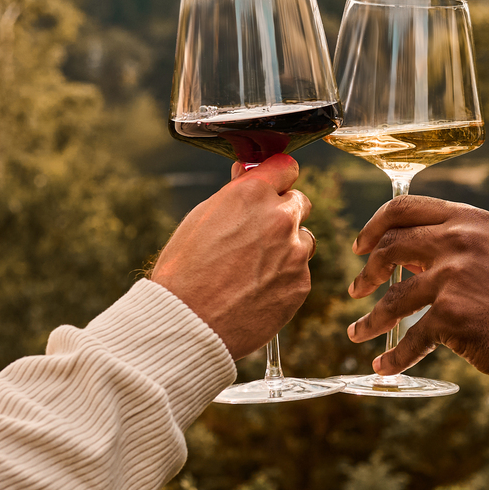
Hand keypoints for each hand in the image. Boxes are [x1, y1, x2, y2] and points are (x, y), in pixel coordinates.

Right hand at [148, 155, 314, 357]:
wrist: (189, 324)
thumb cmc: (184, 271)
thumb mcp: (200, 219)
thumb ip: (234, 194)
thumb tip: (247, 173)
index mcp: (252, 194)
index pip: (286, 166)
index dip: (277, 177)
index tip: (273, 185)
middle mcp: (280, 218)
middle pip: (299, 201)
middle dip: (283, 212)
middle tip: (258, 233)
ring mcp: (295, 252)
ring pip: (304, 239)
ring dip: (288, 247)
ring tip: (254, 268)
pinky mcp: (301, 283)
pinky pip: (300, 272)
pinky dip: (285, 278)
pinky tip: (257, 289)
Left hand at [345, 196, 488, 396]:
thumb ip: (456, 246)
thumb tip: (408, 256)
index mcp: (470, 220)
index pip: (404, 208)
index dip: (374, 226)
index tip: (361, 246)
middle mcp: (459, 241)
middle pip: (389, 248)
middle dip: (366, 272)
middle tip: (357, 288)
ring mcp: (453, 277)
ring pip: (393, 299)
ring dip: (370, 320)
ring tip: (358, 333)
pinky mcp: (451, 315)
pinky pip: (410, 338)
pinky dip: (394, 357)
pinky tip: (384, 367)